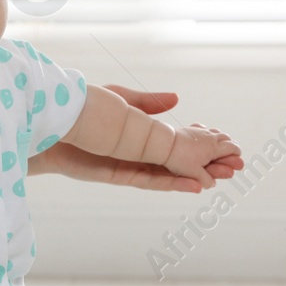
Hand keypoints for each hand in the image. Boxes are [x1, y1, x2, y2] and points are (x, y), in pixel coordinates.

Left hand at [27, 86, 244, 191]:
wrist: (48, 124)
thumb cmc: (79, 109)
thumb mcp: (121, 101)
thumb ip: (149, 104)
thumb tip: (177, 100)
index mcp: (140, 135)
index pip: (179, 143)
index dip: (204, 145)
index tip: (227, 146)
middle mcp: (137, 153)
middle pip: (180, 162)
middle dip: (208, 164)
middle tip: (237, 166)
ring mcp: (128, 165)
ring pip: (170, 175)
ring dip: (198, 176)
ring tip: (224, 177)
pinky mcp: (116, 174)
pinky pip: (150, 180)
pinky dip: (173, 183)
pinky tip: (196, 185)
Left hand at [163, 123, 242, 188]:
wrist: (164, 144)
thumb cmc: (180, 159)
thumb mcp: (195, 174)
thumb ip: (206, 180)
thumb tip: (212, 184)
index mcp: (215, 148)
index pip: (233, 148)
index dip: (237, 154)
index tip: (237, 159)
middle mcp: (210, 137)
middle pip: (226, 138)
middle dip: (230, 145)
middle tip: (232, 152)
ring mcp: (200, 131)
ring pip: (216, 132)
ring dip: (220, 139)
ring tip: (220, 145)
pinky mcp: (190, 129)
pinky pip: (203, 129)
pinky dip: (207, 133)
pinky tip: (204, 137)